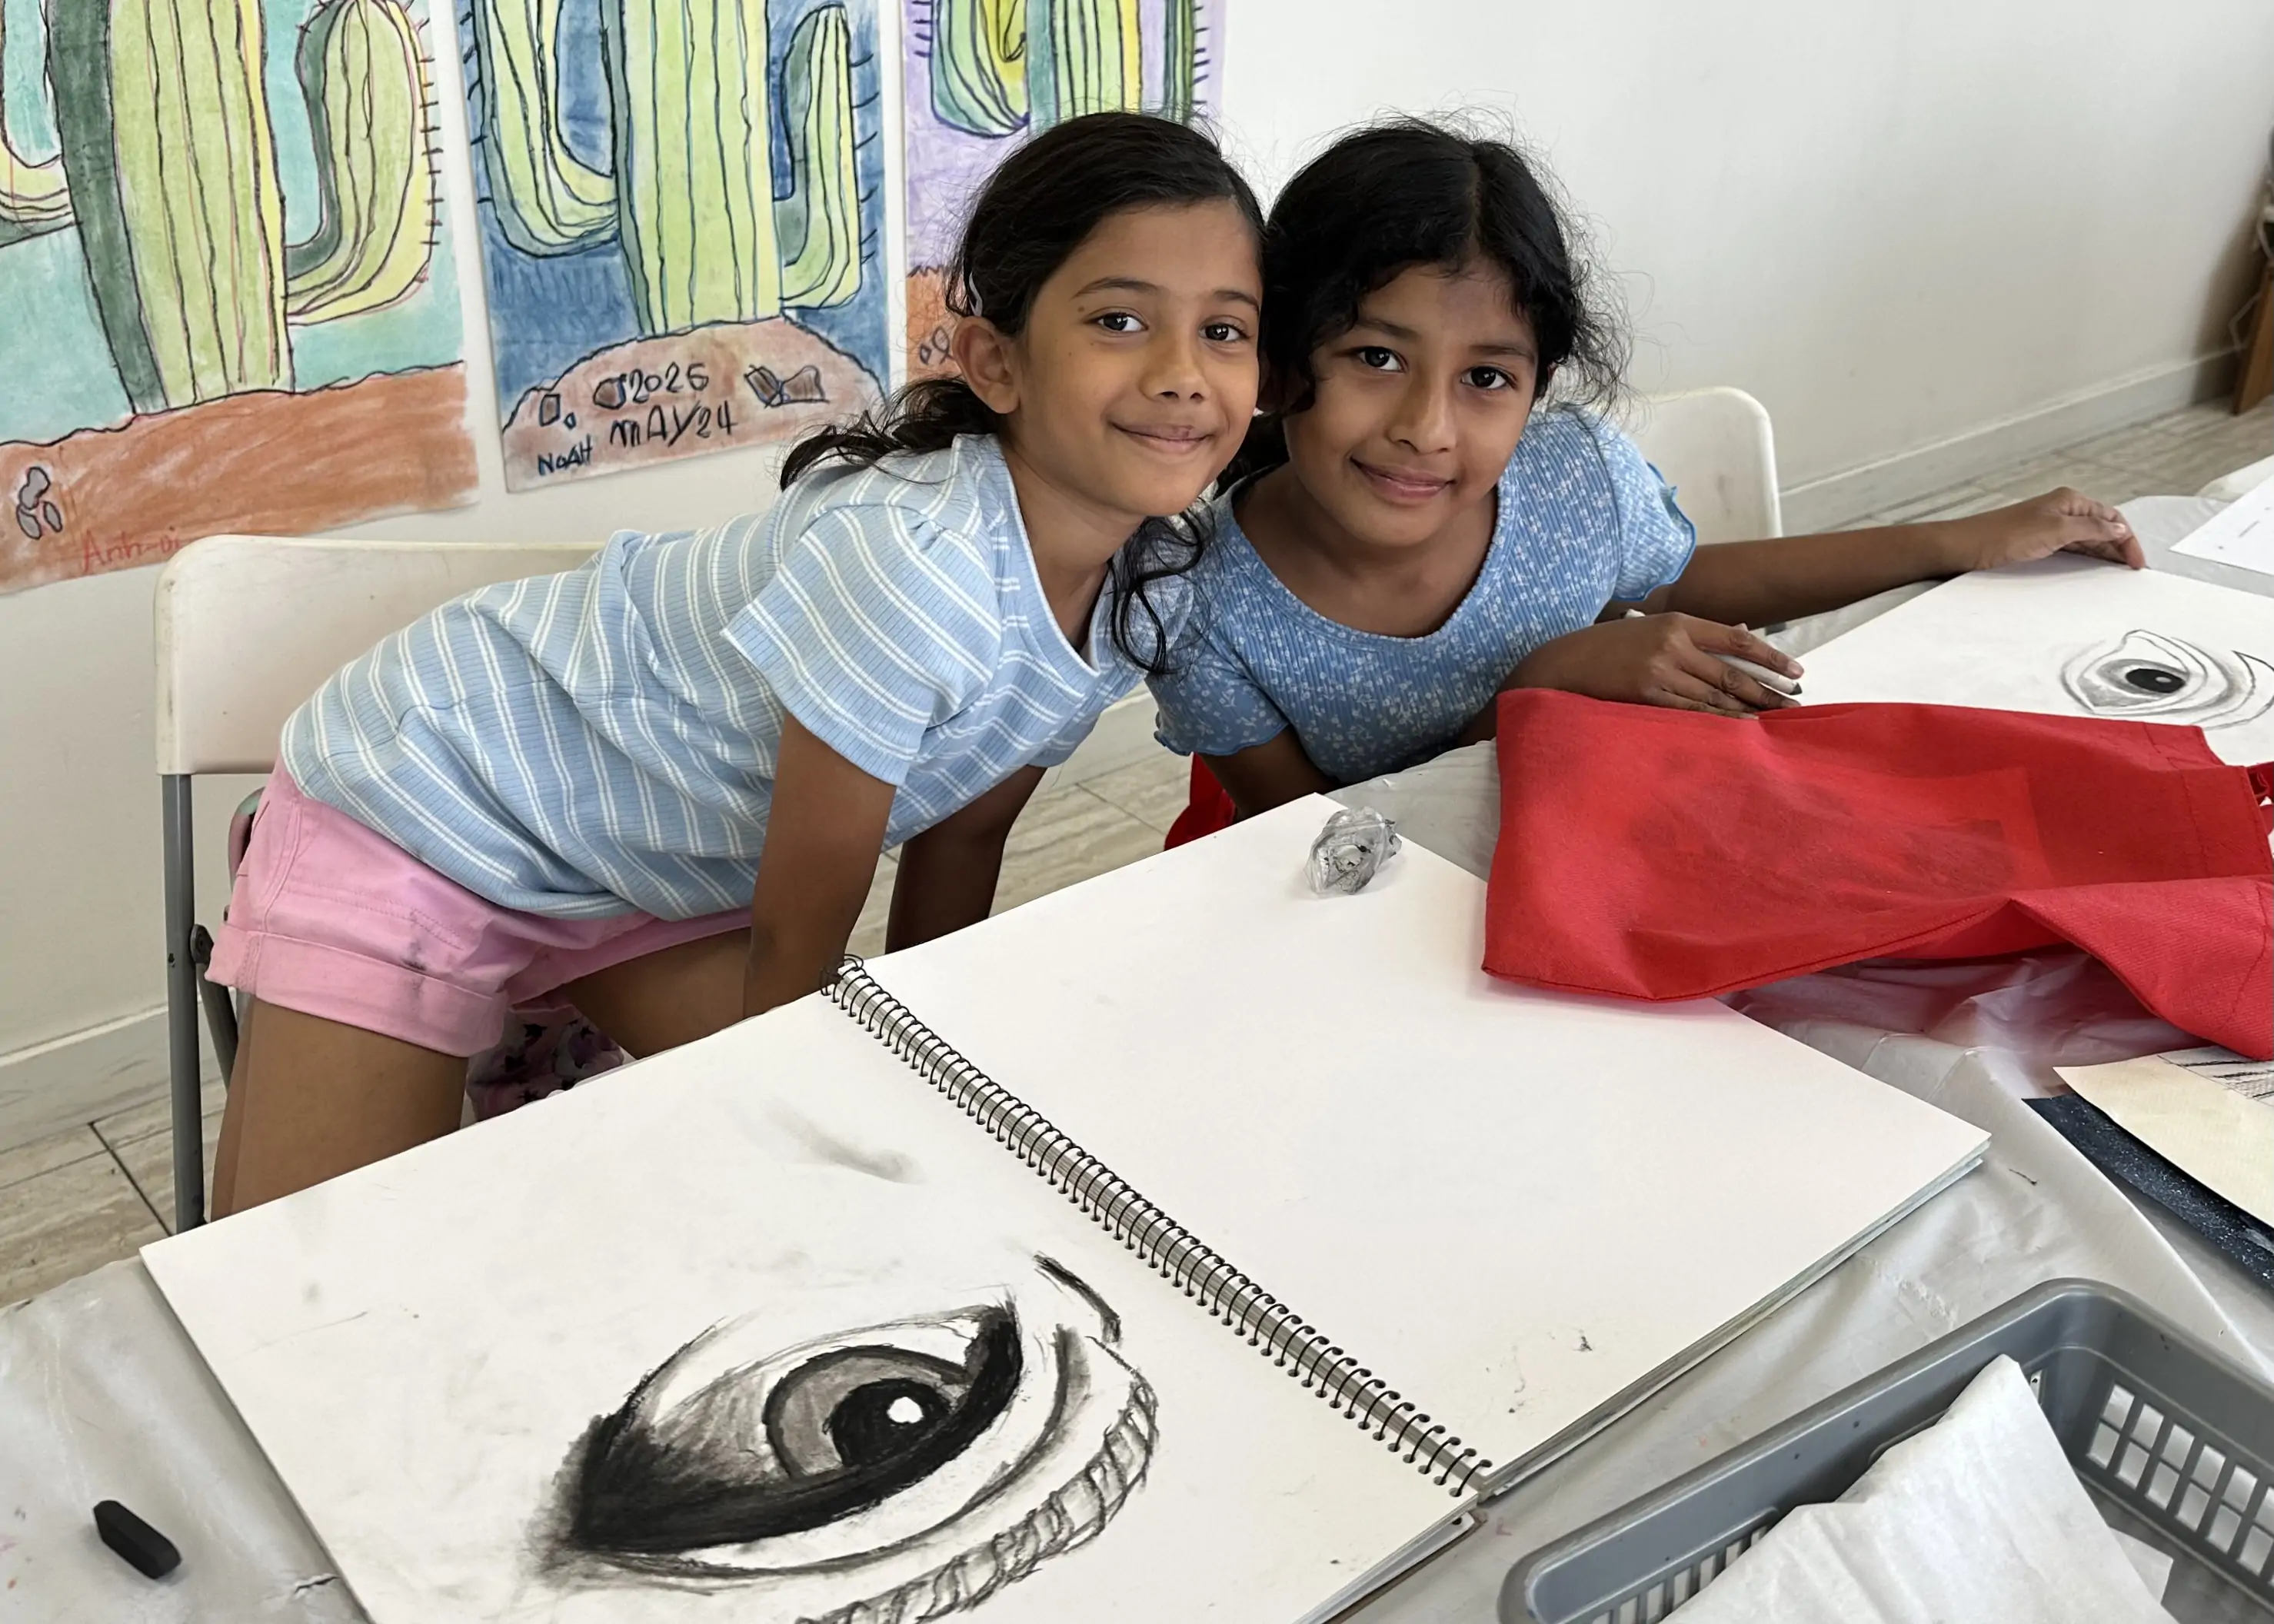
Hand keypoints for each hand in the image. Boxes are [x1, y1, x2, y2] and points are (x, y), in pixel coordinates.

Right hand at [1509, 613, 1802, 714]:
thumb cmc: (1609, 647)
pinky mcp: (1646, 696)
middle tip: (1795, 704)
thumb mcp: (1653, 629)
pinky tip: (1738, 730)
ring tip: (1774, 721)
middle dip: (1767, 691)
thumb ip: (1696, 634)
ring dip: (1748, 711)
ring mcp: (1660, 671)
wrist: (1563, 663)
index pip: (1736, 639)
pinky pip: (1690, 713)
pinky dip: (1717, 722)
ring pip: (1715, 696)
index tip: (1796, 671)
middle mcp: (1673, 645)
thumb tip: (1743, 633)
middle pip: (1731, 673)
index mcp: (1678, 622)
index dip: (1770, 656)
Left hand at [1947, 488, 2143, 571]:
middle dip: (2120, 546)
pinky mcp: (2040, 541)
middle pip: (2102, 527)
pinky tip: (2093, 568)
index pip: (2111, 517)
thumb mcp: (2054, 530)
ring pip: (2088, 539)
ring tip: (2119, 572)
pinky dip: (2087, 557)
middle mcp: (2062, 510)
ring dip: (2105, 553)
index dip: (2127, 538)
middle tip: (2132, 569)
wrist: (1965, 547)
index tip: (2137, 561)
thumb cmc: (2002, 535)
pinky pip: (2073, 548)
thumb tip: (2119, 528)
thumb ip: (2089, 528)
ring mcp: (2051, 526)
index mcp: (2069, 501)